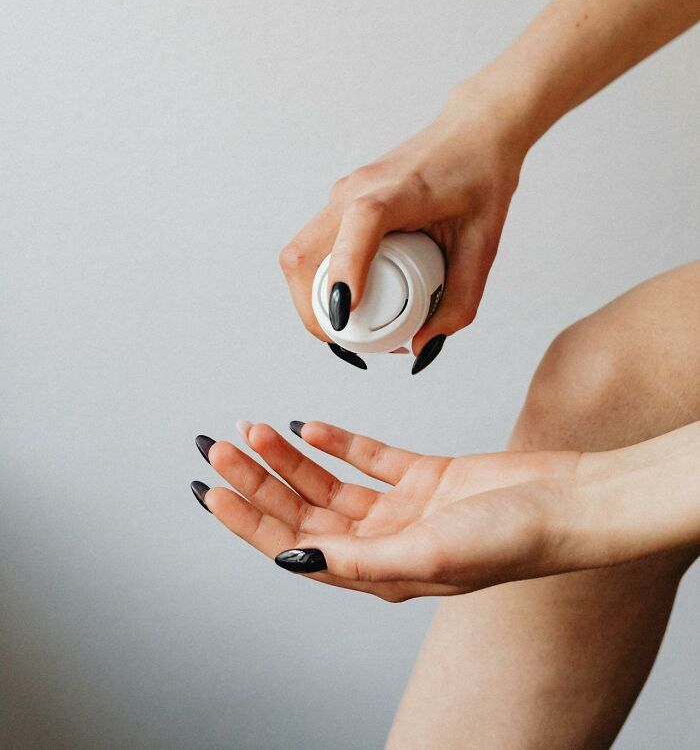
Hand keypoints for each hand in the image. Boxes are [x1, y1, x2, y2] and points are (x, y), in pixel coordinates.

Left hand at [192, 420, 584, 600]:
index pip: (293, 546)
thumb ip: (360, 558)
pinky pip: (369, 458)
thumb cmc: (511, 538)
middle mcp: (384, 542)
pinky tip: (310, 425)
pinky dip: (338, 442)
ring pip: (329, 483)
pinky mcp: (427, 476)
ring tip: (257, 428)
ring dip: (291, 458)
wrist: (568, 502)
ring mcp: (404, 508)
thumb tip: (293, 560)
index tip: (211, 492)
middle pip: (303, 511)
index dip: (249, 520)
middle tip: (221, 446)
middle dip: (259, 480)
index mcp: (378, 571)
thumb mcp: (429, 553)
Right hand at [279, 76, 528, 370]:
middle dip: (314, 310)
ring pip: (299, 255)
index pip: (358, 225)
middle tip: (349, 344)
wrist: (473, 131)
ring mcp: (340, 195)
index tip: (345, 314)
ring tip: (349, 329)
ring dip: (310, 299)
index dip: (345, 270)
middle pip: (304, 255)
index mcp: (395, 192)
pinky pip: (311, 249)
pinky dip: (318, 283)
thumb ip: (460, 299)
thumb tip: (422, 347)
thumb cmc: (481, 178)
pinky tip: (349, 304)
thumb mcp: (484, 244)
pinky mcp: (339, 203)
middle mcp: (355, 191)